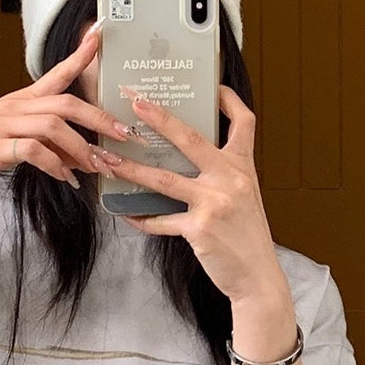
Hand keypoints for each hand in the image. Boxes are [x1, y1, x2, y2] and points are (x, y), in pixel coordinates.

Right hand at [0, 24, 134, 193]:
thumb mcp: (12, 141)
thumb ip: (46, 145)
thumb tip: (77, 158)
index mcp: (20, 101)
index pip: (56, 72)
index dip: (80, 56)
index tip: (100, 38)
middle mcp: (15, 107)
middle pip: (66, 102)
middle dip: (99, 119)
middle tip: (124, 136)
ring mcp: (4, 125)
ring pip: (54, 125)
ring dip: (81, 148)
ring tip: (97, 167)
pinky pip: (34, 151)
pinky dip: (54, 165)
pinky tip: (65, 178)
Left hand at [88, 85, 289, 307]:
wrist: (258, 277)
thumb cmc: (249, 239)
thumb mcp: (245, 198)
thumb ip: (223, 177)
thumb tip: (189, 164)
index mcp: (243, 167)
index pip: (243, 122)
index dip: (228, 100)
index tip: (212, 86)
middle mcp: (230, 178)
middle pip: (190, 139)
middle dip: (159, 117)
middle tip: (134, 101)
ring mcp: (214, 202)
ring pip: (163, 178)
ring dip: (130, 168)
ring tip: (106, 159)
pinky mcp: (199, 228)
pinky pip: (160, 220)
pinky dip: (141, 218)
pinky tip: (125, 214)